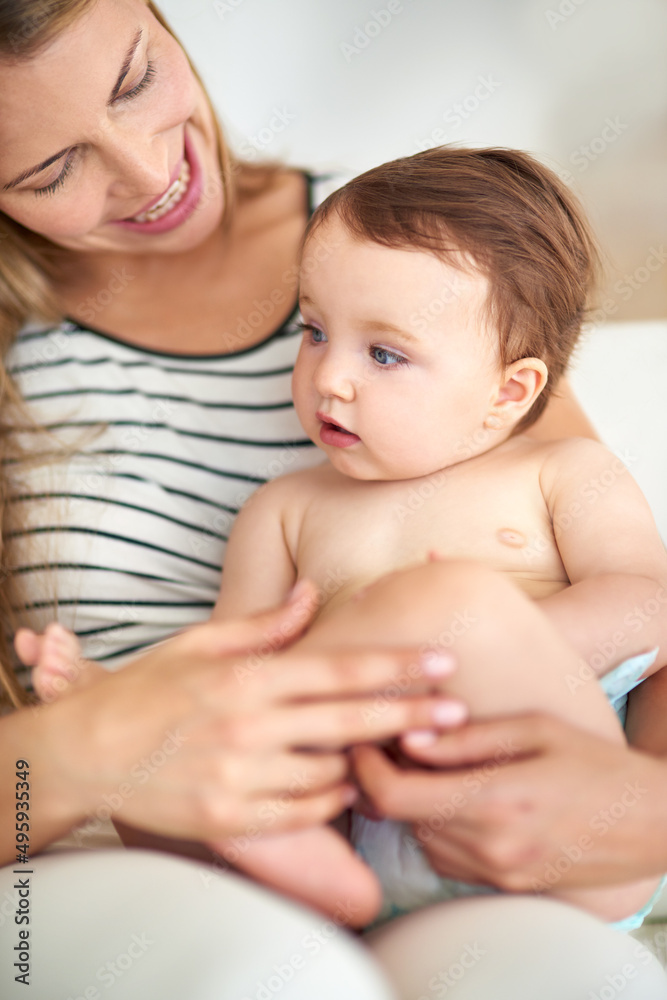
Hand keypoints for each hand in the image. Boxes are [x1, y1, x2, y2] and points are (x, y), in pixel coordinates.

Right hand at [2, 584, 464, 861]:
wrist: (86, 755)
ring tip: (401, 748)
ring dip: (368, 760)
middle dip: (410, 714)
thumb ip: (263, 624)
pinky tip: (344, 783)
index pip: (335, 668)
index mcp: (244, 677)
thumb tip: (312, 590)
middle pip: (348, 720)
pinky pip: (301, 812)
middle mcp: (246, 727)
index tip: (440, 660)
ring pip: (330, 772)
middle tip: (458, 709)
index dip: (394, 664)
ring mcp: (239, 778)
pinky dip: (330, 798)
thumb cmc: (145, 692)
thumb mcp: (199, 644)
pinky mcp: (230, 820)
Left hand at [353, 713, 666, 890]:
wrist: (655, 824)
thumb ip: (468, 738)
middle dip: (385, 778)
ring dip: (412, 803)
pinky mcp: (506, 884)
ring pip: (419, 838)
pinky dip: (437, 826)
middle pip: (401, 817)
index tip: (362, 736)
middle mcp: (490, 845)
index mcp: (495, 799)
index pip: (396, 795)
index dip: (365, 765)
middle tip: (392, 739)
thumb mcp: (536, 730)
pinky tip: (458, 796)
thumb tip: (410, 737)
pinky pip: (447, 857)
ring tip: (429, 764)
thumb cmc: (598, 764)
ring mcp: (498, 872)